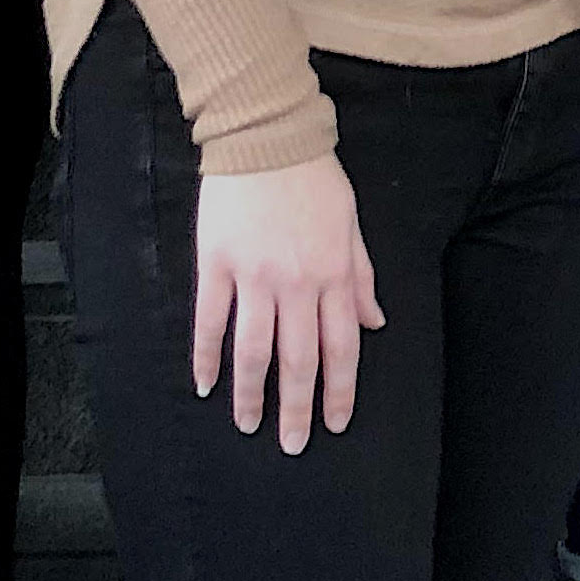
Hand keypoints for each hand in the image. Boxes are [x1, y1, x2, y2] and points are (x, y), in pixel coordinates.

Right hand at [193, 156, 385, 454]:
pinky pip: (210, 321)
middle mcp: (297, 283)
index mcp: (334, 274)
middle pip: (298, 360)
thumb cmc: (314, 176)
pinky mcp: (216, 264)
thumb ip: (361, 275)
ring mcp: (254, 276)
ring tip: (247, 425)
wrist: (266, 134)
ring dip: (251, 394)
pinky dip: (207, 357)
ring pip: (253, 351)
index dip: (338, 392)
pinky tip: (205, 384)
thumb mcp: (351, 223)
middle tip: (292, 446)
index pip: (341, 349)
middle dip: (297, 409)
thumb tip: (374, 323)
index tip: (334, 425)